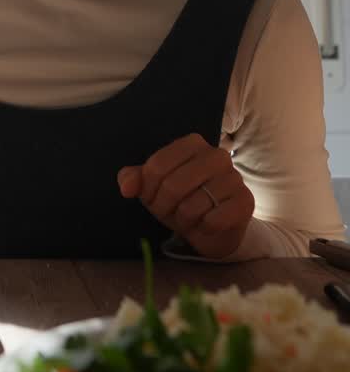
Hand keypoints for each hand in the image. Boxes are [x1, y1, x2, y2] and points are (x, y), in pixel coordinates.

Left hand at [117, 133, 254, 258]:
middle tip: (168, 212)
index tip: (151, 198)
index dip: (147, 190)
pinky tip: (207, 224)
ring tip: (188, 218)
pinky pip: (213, 220)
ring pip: (191, 206)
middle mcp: (217, 155)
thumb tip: (126, 186)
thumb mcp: (153, 188)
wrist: (213, 227)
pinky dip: (203, 228)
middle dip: (163, 207)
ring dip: (183, 220)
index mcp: (192, 143)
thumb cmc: (180, 200)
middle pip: (172, 185)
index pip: (156, 167)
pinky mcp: (245, 201)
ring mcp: (234, 177)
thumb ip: (135, 180)